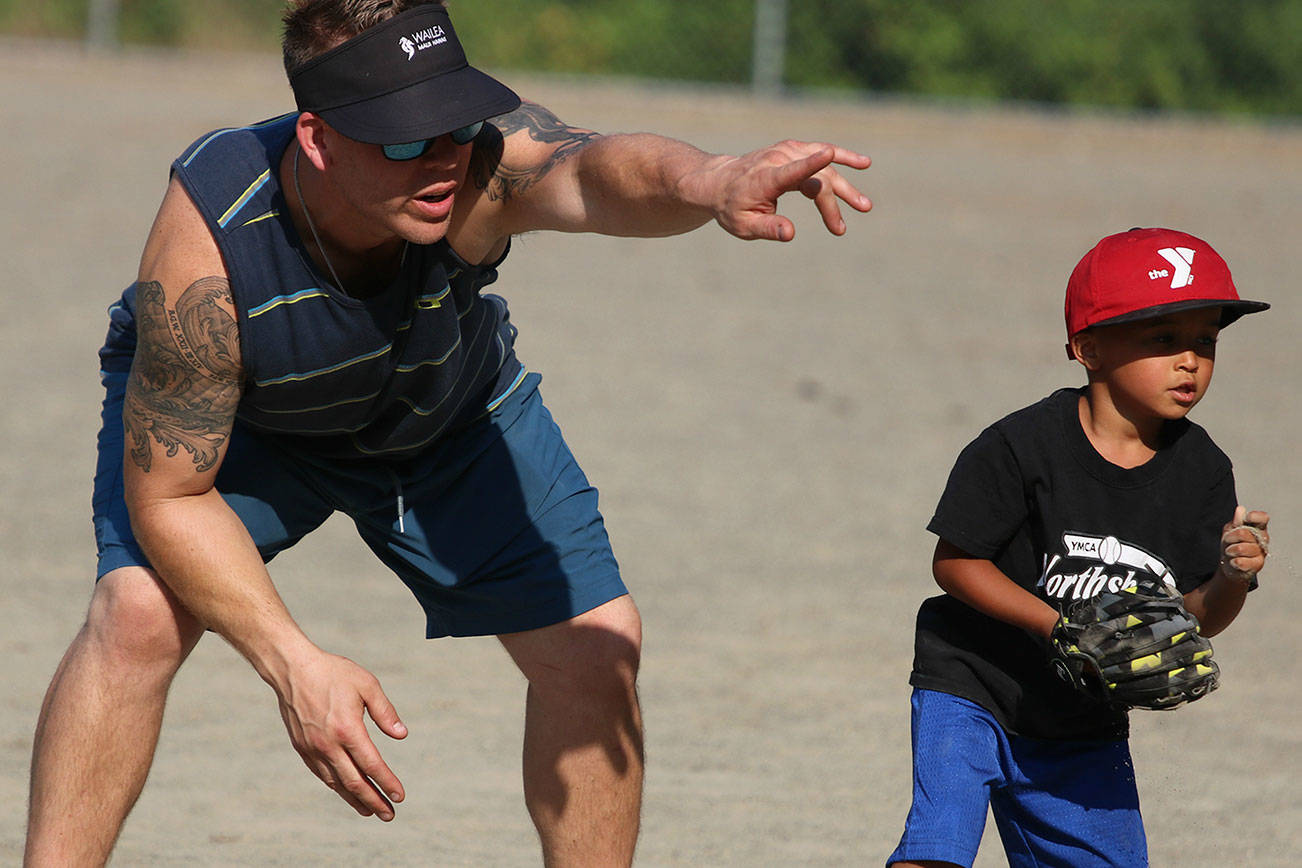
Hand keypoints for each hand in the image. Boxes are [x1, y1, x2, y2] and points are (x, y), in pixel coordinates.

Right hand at [275, 649, 407, 819]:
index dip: (387, 782)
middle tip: (390, 815)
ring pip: (336, 783)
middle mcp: (328, 745)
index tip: (400, 796)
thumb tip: (402, 735)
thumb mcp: (367, 685)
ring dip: (355, 800)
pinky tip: (347, 792)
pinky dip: (337, 787)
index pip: (372, 764)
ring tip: (371, 811)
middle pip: (354, 782)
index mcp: (347, 729)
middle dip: (374, 801)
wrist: (293, 670)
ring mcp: (313, 749)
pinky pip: (323, 774)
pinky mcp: (303, 748)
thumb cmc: (333, 673)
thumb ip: (385, 712)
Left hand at [697, 141, 871, 240]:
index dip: (810, 163)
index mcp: (766, 178)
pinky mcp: (793, 150)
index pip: (791, 170)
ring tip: (864, 206)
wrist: (720, 183)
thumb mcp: (744, 226)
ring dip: (845, 186)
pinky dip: (842, 158)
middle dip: (832, 204)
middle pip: (815, 178)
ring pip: (824, 167)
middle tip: (841, 230)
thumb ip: (767, 228)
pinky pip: (821, 153)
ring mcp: (787, 152)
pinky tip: (862, 163)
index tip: (829, 154)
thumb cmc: (732, 208)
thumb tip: (790, 234)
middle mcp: (778, 159)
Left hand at [1220, 505, 1269, 583]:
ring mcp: (1261, 553)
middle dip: (1230, 537)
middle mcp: (1262, 540)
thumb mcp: (1230, 530)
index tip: (1247, 518)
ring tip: (1231, 552)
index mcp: (1258, 528)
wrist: (1230, 564)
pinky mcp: (1257, 565)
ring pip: (1241, 548)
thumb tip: (1241, 510)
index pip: (1263, 518)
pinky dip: (1233, 561)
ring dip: (1230, 550)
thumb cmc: (1232, 545)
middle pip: (1244, 533)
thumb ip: (1236, 521)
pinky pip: (1241, 561)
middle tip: (1228, 541)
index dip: (1255, 516)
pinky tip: (1234, 561)